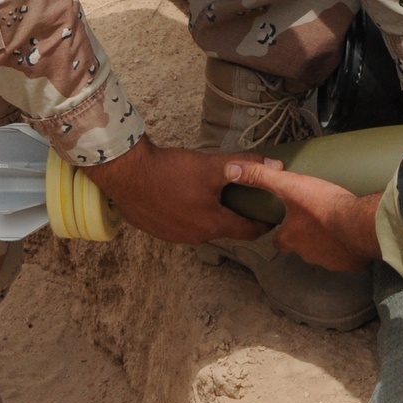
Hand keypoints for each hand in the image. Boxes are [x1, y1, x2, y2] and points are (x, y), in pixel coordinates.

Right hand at [91, 137, 270, 245]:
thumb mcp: (211, 165)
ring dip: (209, 214)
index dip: (262, 224)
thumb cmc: (171, 170)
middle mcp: (195, 237)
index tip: (271, 217)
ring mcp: (174, 236)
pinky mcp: (157, 231)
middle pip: (224, 228)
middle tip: (242, 199)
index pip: (248, 231)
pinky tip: (183, 197)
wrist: (127, 174)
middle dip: (235, 216)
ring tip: (210, 195)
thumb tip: (275, 165)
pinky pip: (180, 225)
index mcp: (213, 224)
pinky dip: (187, 214)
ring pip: (201, 227)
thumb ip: (244, 165)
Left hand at [222, 160, 381, 272]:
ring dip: (326, 239)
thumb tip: (231, 170)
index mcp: (290, 238)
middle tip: (315, 215)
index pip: (279, 237)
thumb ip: (261, 177)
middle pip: (301, 245)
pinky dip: (345, 247)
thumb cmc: (324, 206)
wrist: (360, 224)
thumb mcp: (290, 185)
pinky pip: (344, 256)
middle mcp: (306, 254)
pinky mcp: (349, 264)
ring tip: (334, 222)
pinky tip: (351, 233)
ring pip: (323, 251)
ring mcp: (329, 261)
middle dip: (306, 233)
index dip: (282, 227)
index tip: (289, 216)